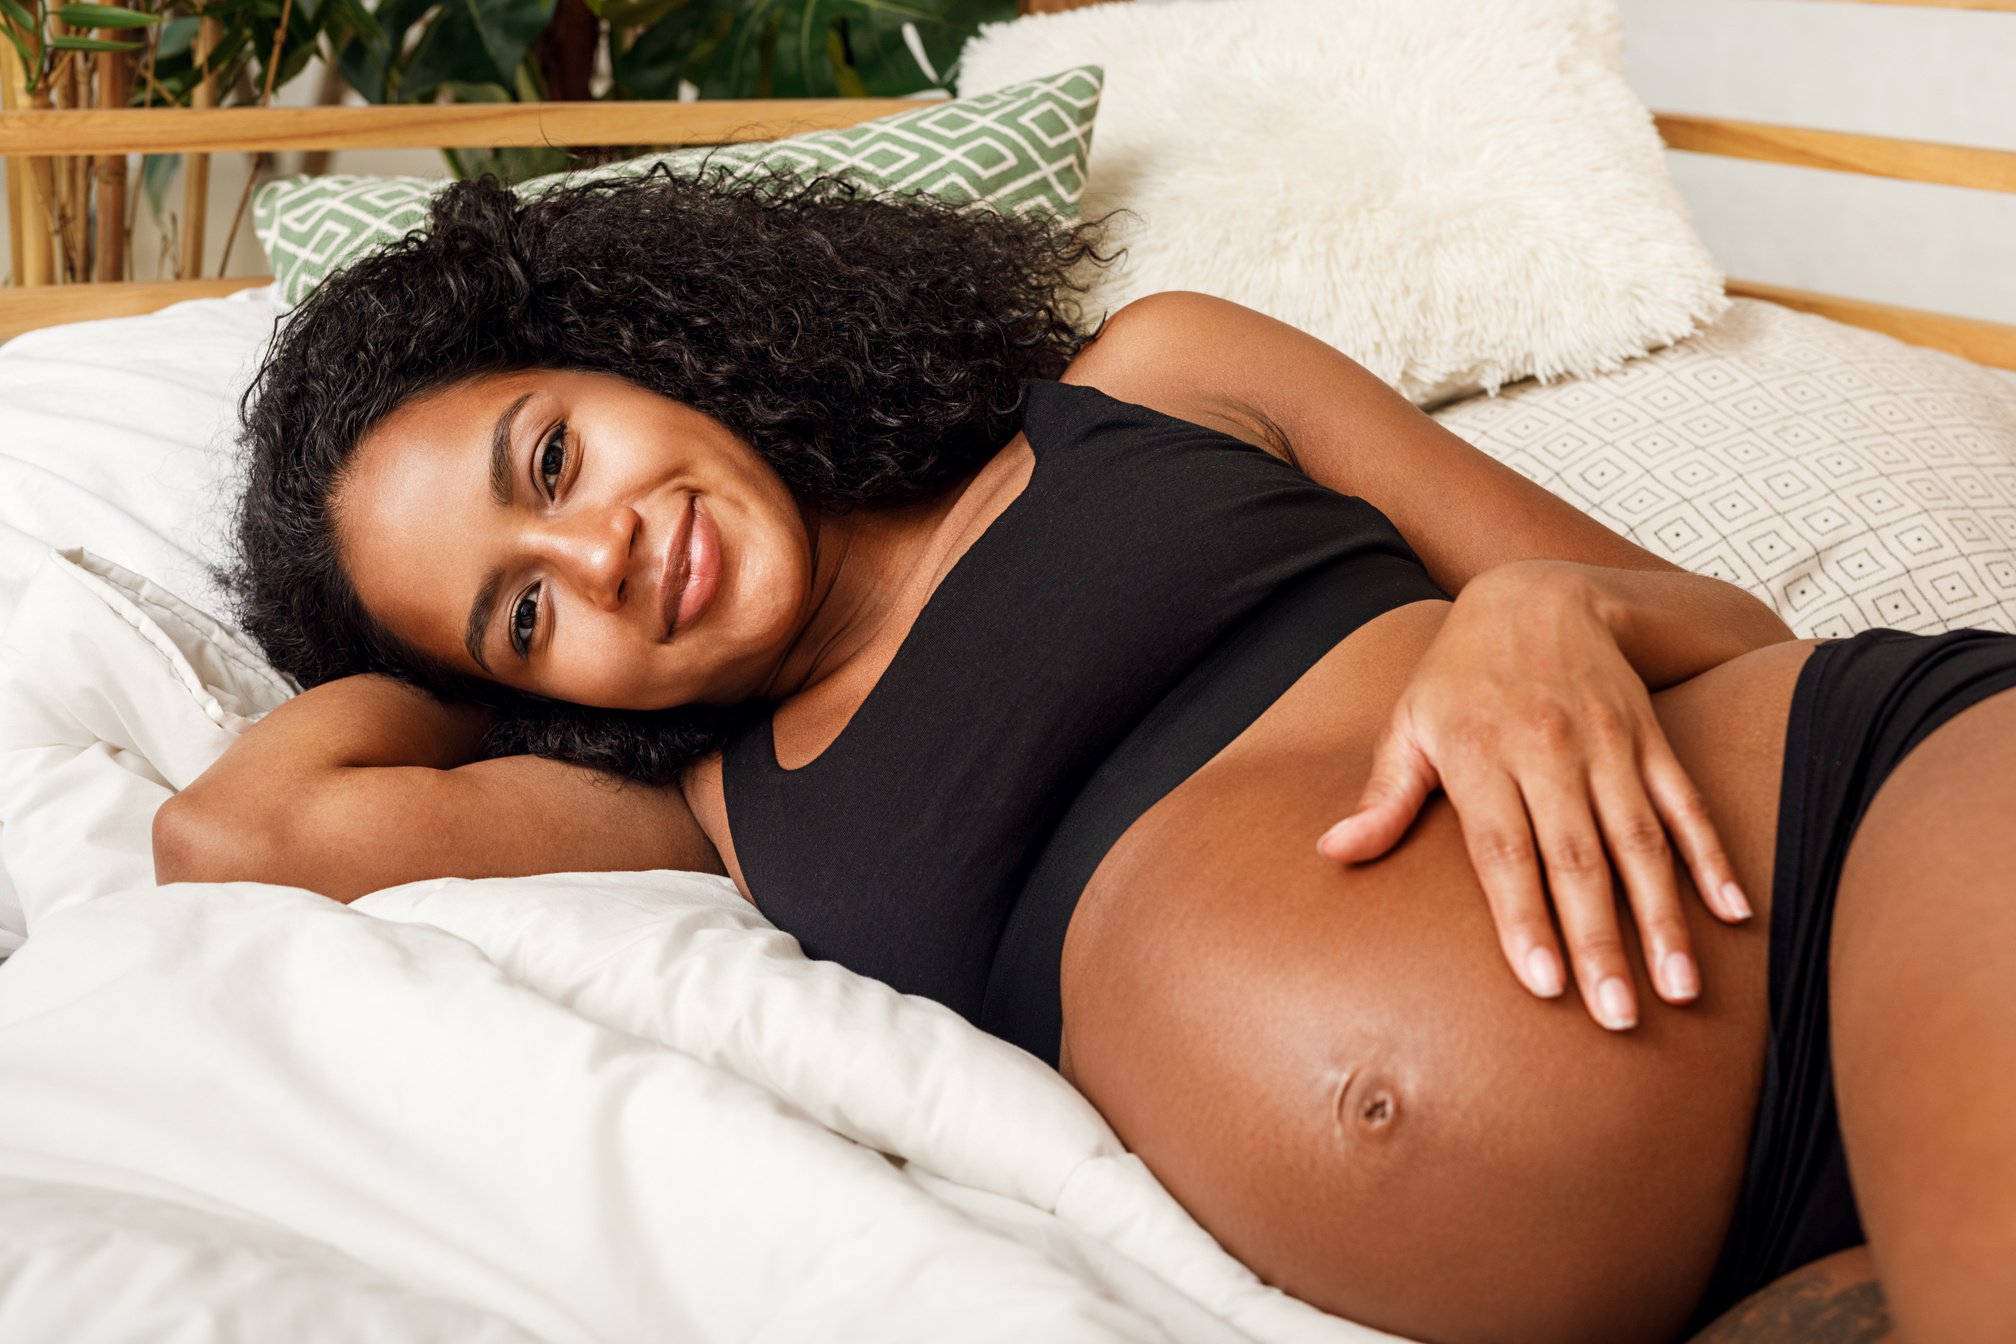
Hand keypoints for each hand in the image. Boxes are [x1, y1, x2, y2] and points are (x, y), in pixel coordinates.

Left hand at [1314, 561, 1752, 1029]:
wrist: (1536, 592)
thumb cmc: (1459, 675)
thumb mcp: (1408, 723)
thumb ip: (1383, 795)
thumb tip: (1334, 853)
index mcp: (1481, 756)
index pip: (1505, 852)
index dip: (1525, 918)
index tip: (1545, 984)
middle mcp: (1548, 752)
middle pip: (1578, 860)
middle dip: (1601, 942)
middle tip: (1619, 1018)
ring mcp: (1608, 745)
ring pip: (1641, 841)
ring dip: (1664, 917)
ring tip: (1681, 988)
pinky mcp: (1651, 737)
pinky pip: (1686, 803)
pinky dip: (1712, 856)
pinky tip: (1732, 913)